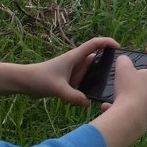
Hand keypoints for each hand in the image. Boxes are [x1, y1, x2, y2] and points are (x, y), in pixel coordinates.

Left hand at [0, 37, 117, 103]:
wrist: (25, 82)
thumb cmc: (40, 79)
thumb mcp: (58, 88)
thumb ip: (73, 96)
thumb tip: (88, 103)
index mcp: (74, 57)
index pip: (94, 44)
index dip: (107, 42)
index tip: (119, 47)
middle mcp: (76, 62)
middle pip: (96, 58)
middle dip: (107, 62)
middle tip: (121, 72)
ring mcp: (73, 71)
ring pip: (91, 71)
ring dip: (99, 76)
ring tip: (113, 85)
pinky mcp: (69, 80)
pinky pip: (84, 81)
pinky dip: (90, 85)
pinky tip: (95, 96)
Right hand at [91, 45, 146, 146]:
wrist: (130, 121)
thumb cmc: (128, 91)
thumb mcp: (122, 69)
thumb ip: (124, 60)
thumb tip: (124, 62)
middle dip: (142, 73)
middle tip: (128, 72)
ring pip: (144, 92)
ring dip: (130, 90)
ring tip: (115, 92)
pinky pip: (136, 106)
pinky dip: (124, 104)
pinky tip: (108, 106)